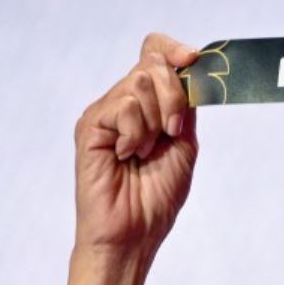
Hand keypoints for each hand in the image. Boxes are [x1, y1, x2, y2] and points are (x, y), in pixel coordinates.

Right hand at [73, 32, 201, 260]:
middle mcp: (123, 104)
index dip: (174, 50)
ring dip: (154, 121)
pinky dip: (135, 133)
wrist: (133, 234)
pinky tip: (126, 155)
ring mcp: (105, 113)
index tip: (194, 59)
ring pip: (139, 83)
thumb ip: (185, 106)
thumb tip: (192, 67)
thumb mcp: (183, 145)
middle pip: (152, 64)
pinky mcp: (90, 125)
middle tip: (170, 132)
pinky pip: (123, 106)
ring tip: (144, 152)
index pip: (154, 54)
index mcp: (147, 106)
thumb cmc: (156, 198)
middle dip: (173, 96)